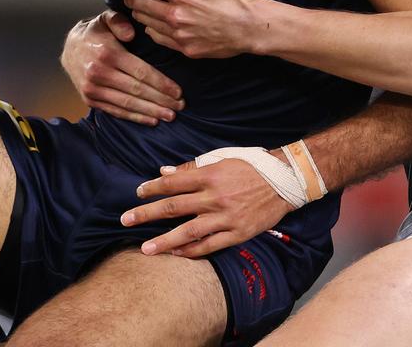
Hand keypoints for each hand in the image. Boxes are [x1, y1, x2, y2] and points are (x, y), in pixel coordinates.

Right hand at [61, 10, 183, 125]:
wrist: (68, 49)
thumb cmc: (95, 33)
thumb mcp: (105, 19)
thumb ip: (119, 21)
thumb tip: (131, 34)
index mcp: (108, 54)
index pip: (141, 72)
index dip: (161, 84)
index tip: (178, 92)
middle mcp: (99, 73)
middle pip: (137, 90)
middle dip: (161, 100)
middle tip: (180, 107)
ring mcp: (93, 89)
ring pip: (128, 103)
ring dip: (151, 112)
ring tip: (169, 116)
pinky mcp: (90, 99)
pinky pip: (116, 111)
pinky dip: (134, 117)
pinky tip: (150, 120)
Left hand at [121, 155, 291, 257]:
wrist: (286, 181)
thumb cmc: (251, 166)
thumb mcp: (222, 159)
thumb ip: (192, 168)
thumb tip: (164, 172)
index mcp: (210, 175)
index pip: (173, 183)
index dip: (153, 188)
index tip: (138, 193)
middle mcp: (215, 197)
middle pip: (173, 207)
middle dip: (147, 214)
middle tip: (125, 220)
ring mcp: (226, 217)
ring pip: (189, 231)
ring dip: (165, 241)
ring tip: (145, 249)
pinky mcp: (238, 233)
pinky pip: (210, 245)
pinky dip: (192, 250)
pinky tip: (176, 253)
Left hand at [125, 0, 265, 57]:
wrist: (251, 26)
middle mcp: (174, 15)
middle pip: (143, 7)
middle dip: (132, 1)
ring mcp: (179, 34)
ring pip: (149, 24)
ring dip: (140, 16)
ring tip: (138, 11)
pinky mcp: (186, 49)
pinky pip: (160, 40)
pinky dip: (152, 32)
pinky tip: (151, 28)